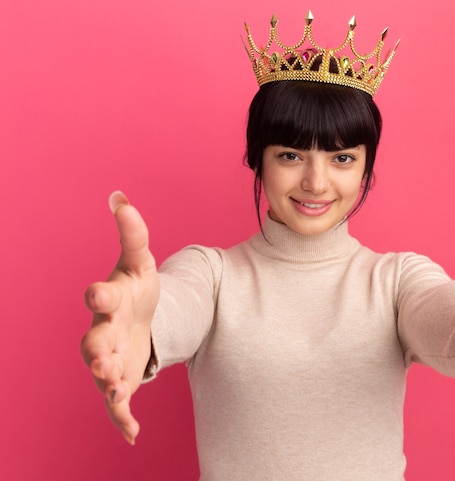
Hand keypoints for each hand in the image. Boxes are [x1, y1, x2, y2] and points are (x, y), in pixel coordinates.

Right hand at [81, 191, 159, 443]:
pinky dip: (123, 418)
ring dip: (108, 384)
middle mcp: (103, 330)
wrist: (139, 319)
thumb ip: (132, 233)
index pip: (100, 296)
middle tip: (103, 362)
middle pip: (94, 342)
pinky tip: (133, 434)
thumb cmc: (135, 288)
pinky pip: (118, 401)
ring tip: (117, 393)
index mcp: (109, 300)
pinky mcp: (121, 378)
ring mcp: (110, 357)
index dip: (98, 294)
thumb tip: (119, 196)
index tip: (96, 292)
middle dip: (98, 351)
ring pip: (101, 373)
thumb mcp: (140, 260)